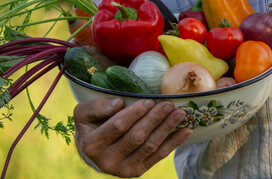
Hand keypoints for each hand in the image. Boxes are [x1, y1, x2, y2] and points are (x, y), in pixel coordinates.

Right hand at [73, 97, 192, 177]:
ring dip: (167, 129)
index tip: (149, 101)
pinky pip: (158, 156)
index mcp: (92, 146)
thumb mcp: (84, 113)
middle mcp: (107, 161)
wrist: (92, 151)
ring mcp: (124, 170)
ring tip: (180, 114)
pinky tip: (186, 131)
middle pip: (136, 138)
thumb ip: (97, 107)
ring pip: (150, 147)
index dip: (134, 114)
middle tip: (168, 105)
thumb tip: (119, 103)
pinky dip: (174, 143)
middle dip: (154, 120)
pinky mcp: (137, 171)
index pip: (118, 127)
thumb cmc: (90, 126)